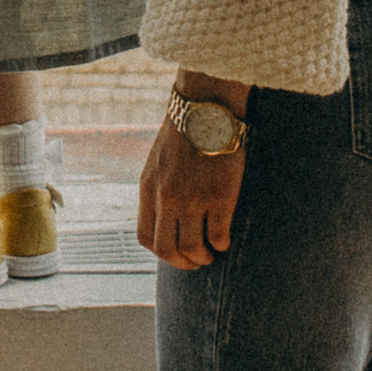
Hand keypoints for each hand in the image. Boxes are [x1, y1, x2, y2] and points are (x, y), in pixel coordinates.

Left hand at [138, 81, 247, 270]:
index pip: (146, 237)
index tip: (176, 253)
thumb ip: (158, 190)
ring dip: (204, 257)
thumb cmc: (185, 133)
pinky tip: (225, 238)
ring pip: (194, 249)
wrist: (206, 108)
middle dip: (183, 263)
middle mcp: (167, 198)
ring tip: (212, 253)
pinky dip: (222, 243)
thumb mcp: (158, 162)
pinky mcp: (220, 196)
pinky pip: (219, 236)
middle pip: (168, 250)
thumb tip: (167, 220)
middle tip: (197, 261)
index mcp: (149, 189)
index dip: (161, 252)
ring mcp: (193, 199)